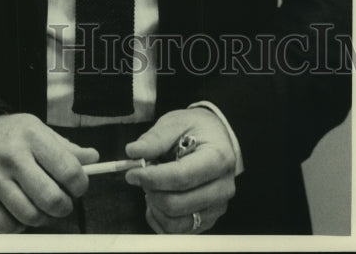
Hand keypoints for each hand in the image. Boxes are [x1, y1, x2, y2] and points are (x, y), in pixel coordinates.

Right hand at [0, 112, 98, 232]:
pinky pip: (7, 227)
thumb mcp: (38, 130)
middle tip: (64, 203)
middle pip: (50, 198)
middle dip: (64, 207)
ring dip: (43, 218)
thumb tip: (93, 158)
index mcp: (31, 135)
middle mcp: (11, 156)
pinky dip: (20, 226)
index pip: (68, 168)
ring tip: (43, 208)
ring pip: (30, 216)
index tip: (79, 187)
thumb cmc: (10, 135)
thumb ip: (66, 147)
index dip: (80, 185)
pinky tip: (21, 211)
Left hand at [124, 108, 236, 233]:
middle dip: (152, 191)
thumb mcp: (177, 122)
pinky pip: (176, 231)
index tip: (133, 173)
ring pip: (175, 223)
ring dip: (154, 206)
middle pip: (177, 204)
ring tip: (152, 186)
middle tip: (142, 176)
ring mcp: (216, 207)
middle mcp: (222, 188)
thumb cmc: (196, 130)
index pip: (182, 177)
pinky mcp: (207, 220)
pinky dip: (159, 218)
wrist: (216, 138)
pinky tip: (157, 199)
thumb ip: (156, 138)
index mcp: (218, 159)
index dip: (153, 178)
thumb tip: (133, 152)